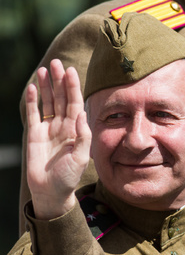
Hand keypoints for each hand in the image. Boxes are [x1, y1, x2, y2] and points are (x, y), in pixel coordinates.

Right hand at [26, 59, 91, 219]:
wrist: (51, 191)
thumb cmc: (69, 176)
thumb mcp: (81, 158)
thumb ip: (83, 136)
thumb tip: (81, 114)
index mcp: (77, 130)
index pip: (75, 103)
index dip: (73, 87)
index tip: (72, 71)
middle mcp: (64, 126)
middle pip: (62, 98)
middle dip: (60, 81)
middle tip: (57, 63)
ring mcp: (49, 129)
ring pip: (48, 102)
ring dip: (47, 86)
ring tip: (45, 69)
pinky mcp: (35, 134)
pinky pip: (33, 113)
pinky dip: (32, 100)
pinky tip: (31, 87)